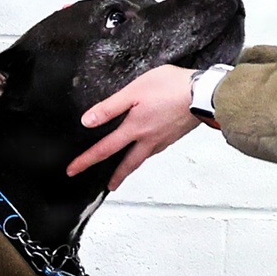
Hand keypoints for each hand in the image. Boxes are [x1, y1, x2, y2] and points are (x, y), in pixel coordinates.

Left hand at [66, 65, 199, 189]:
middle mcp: (148, 139)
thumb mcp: (134, 91)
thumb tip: (87, 121)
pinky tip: (147, 151)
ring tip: (124, 172)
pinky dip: (146, 155)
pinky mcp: (174, 136)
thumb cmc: (171, 88)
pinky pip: (155, 150)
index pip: (104, 149)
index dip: (86, 160)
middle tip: (107, 187)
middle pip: (127, 164)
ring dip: (131, 168)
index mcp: (134, 129)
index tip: (73, 171)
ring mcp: (162, 139)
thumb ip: (110, 107)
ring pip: (142, 158)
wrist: (204, 94)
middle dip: (115, 177)